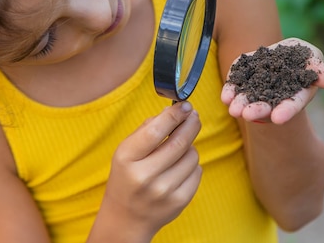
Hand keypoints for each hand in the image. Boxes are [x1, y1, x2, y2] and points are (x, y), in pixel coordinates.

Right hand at [95, 102, 201, 240]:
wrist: (126, 218)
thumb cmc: (127, 177)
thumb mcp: (126, 151)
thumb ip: (148, 129)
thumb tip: (177, 111)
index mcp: (127, 158)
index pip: (156, 131)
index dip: (175, 115)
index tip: (185, 105)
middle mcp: (145, 176)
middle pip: (179, 142)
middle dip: (191, 124)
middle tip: (193, 116)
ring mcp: (163, 191)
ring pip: (192, 155)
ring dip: (189, 147)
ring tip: (178, 151)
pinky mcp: (179, 201)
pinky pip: (197, 171)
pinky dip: (192, 165)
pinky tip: (179, 168)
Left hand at [221, 38, 323, 124]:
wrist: (281, 55)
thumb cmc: (303, 58)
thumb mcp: (313, 59)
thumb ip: (320, 71)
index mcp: (295, 95)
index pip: (293, 104)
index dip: (287, 110)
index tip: (278, 118)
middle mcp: (275, 97)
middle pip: (267, 105)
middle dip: (258, 110)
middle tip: (247, 116)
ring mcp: (257, 90)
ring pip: (249, 99)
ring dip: (240, 104)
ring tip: (233, 109)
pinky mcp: (242, 80)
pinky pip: (235, 86)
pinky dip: (230, 91)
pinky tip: (225, 96)